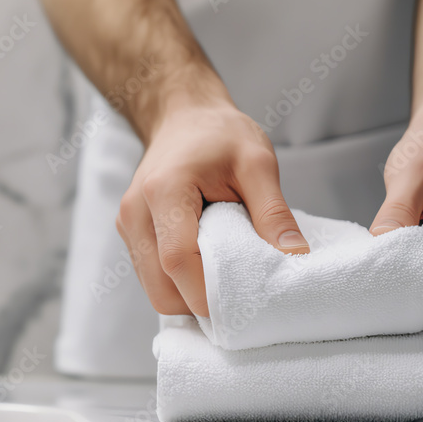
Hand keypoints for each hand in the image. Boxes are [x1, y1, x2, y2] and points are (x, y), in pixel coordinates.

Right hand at [116, 103, 309, 316]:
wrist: (183, 116)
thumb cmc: (219, 133)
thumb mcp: (257, 162)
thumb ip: (274, 212)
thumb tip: (294, 258)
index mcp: (164, 191)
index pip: (178, 262)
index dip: (210, 293)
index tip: (248, 305)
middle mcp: (135, 213)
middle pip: (161, 288)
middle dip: (201, 303)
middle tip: (243, 298)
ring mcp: (128, 226)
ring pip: (155, 290)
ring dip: (190, 296)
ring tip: (227, 278)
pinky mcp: (131, 235)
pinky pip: (153, 279)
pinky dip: (180, 285)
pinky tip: (208, 267)